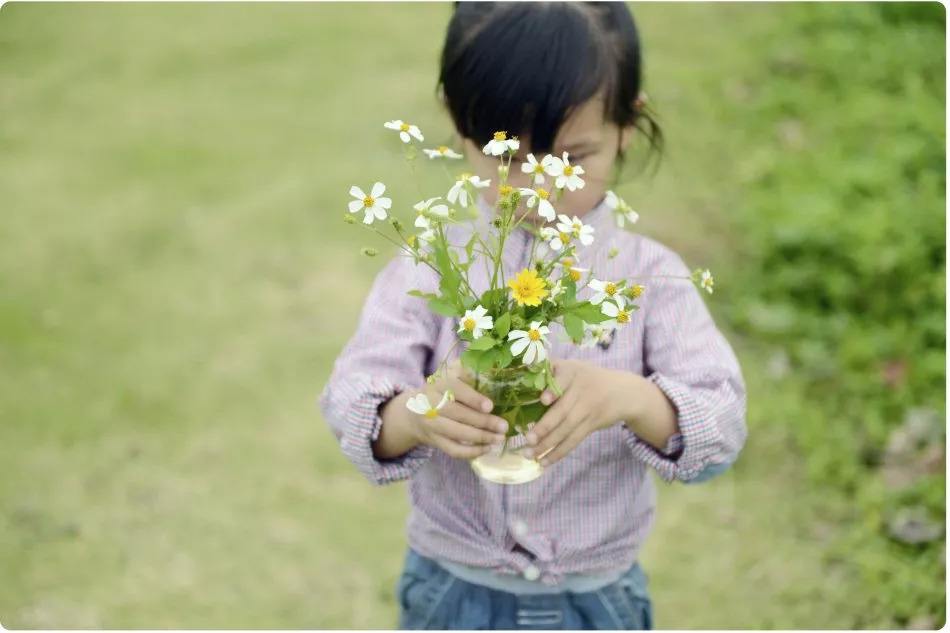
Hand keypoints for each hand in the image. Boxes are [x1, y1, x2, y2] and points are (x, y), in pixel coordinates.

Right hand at [410, 359, 510, 459]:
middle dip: (483, 422)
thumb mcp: (448, 376)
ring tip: (499, 438)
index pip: (454, 389)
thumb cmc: (439, 392)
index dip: (472, 398)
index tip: (490, 406)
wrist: (412, 413)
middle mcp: (431, 404)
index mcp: (437, 384)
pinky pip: (453, 450)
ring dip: (480, 438)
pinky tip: (487, 448)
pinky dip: (471, 452)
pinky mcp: (434, 441)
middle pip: (458, 414)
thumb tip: (492, 367)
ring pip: (456, 433)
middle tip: (504, 426)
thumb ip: (465, 370)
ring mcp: (431, 425)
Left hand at [524, 359, 639, 466]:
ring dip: (548, 444)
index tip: (543, 400)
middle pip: (563, 410)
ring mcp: (588, 409)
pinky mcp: (592, 425)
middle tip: (528, 439)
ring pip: (567, 429)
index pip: (564, 379)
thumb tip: (522, 376)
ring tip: (530, 454)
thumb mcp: (574, 368)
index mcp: (573, 372)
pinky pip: (574, 440)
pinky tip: (545, 461)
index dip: (554, 390)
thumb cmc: (588, 378)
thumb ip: (551, 371)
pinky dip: (559, 452)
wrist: (623, 391)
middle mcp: (581, 390)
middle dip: (545, 426)